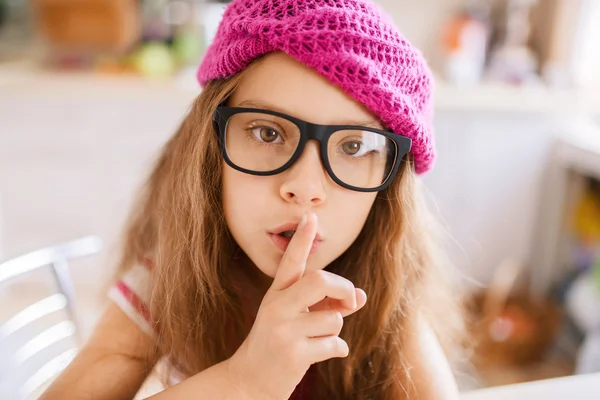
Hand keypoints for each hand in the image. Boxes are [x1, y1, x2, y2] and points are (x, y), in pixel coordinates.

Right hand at [228, 213, 366, 399]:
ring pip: (334, 319)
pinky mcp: (294, 355)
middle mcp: (277, 307)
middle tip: (349, 300)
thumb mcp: (297, 319)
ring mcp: (284, 331)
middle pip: (319, 281)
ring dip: (336, 330)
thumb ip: (327, 303)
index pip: (291, 261)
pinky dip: (337, 350)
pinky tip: (320, 354)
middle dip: (342, 288)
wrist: (249, 381)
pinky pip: (335, 344)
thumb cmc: (278, 343)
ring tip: (317, 339)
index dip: (302, 238)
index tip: (311, 216)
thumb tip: (360, 295)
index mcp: (277, 294)